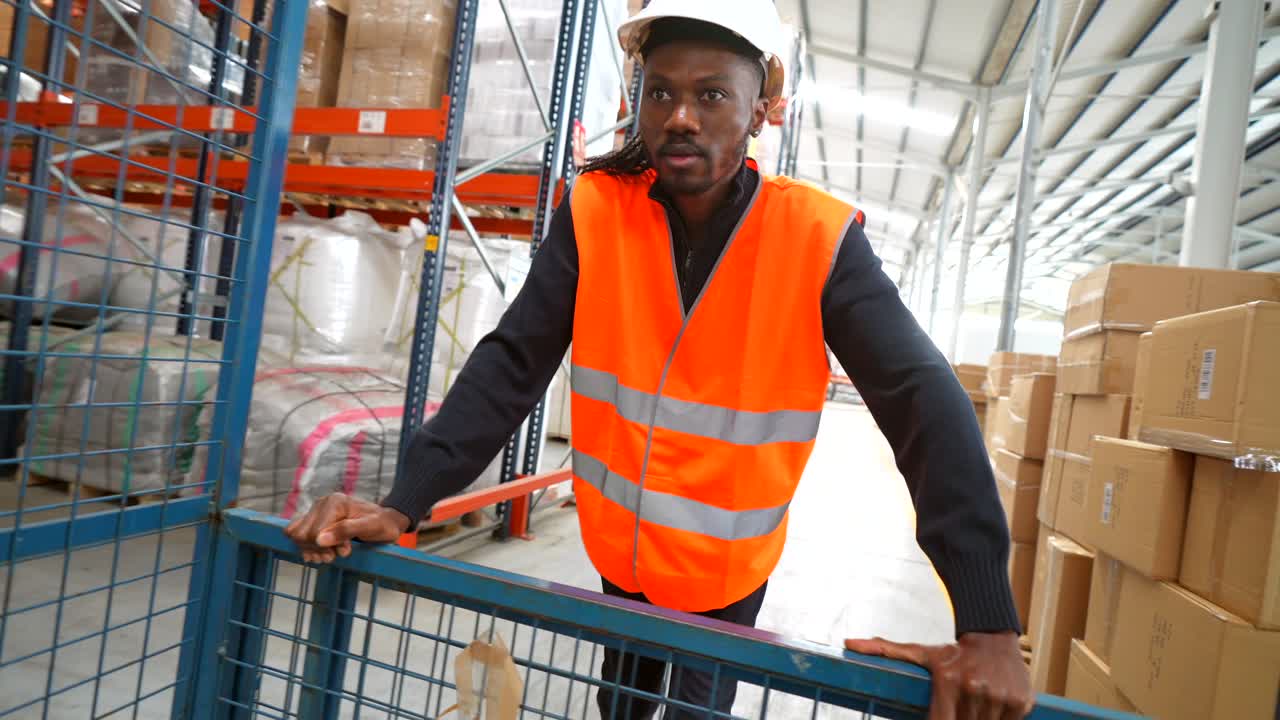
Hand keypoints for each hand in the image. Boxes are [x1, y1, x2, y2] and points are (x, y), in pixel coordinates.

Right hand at [283, 494, 410, 562]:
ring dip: (311, 550)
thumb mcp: (371, 527)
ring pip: (297, 535)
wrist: (387, 522)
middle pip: (301, 534)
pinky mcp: (314, 519)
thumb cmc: (382, 524)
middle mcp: (322, 503)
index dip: (325, 547)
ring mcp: (316, 511)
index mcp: (334, 502)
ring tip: (329, 554)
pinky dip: (306, 546)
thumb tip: (320, 540)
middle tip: (335, 555)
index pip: (314, 532)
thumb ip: (346, 531)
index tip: (344, 551)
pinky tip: (321, 551)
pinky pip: (297, 533)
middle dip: (317, 550)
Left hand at [845, 631, 1031, 719]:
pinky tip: (991, 706)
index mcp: (948, 681)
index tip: (939, 717)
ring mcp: (1000, 697)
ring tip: (972, 706)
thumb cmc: (952, 653)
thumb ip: (884, 651)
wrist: (993, 635)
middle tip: (956, 706)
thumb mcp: (919, 653)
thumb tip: (848, 644)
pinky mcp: (1021, 702)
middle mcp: (975, 688)